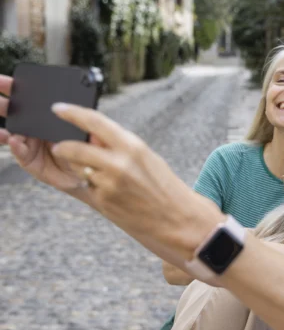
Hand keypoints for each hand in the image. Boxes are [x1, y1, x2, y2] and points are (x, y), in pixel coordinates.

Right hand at [0, 76, 91, 201]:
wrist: (87, 175)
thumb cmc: (87, 149)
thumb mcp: (88, 132)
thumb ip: (85, 121)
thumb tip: (81, 109)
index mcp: (46, 117)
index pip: (28, 100)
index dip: (14, 88)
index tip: (3, 80)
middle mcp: (34, 129)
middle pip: (14, 113)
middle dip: (3, 105)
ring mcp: (30, 144)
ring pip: (12, 133)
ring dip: (4, 127)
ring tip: (1, 127)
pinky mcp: (29, 161)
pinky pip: (20, 152)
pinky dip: (16, 146)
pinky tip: (13, 139)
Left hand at [48, 103, 224, 265]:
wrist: (179, 220)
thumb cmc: (166, 187)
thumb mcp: (147, 158)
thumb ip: (119, 146)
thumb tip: (92, 136)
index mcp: (133, 146)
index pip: (93, 121)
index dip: (71, 113)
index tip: (58, 108)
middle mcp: (118, 163)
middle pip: (74, 147)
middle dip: (63, 147)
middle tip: (59, 147)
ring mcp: (108, 184)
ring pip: (80, 169)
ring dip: (85, 171)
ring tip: (110, 180)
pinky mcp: (103, 202)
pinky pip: (89, 188)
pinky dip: (96, 189)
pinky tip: (117, 196)